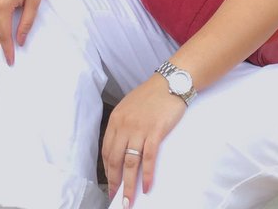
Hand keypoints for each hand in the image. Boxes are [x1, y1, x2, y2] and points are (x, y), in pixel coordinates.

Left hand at [102, 75, 185, 204]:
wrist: (171, 81)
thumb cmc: (152, 95)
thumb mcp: (130, 107)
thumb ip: (123, 125)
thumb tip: (121, 148)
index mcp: (116, 119)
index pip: (106, 150)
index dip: (107, 170)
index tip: (110, 183)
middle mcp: (124, 125)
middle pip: (115, 160)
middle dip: (115, 182)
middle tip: (116, 198)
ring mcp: (139, 129)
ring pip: (130, 163)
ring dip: (128, 185)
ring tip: (128, 201)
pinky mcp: (155, 132)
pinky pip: (148, 158)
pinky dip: (146, 175)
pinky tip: (146, 187)